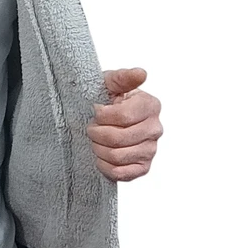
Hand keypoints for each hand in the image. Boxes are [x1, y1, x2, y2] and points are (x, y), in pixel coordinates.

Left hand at [86, 67, 162, 181]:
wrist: (100, 119)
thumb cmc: (105, 100)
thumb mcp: (109, 83)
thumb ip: (123, 78)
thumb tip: (141, 73)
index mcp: (150, 105)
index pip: (123, 116)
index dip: (102, 116)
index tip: (95, 111)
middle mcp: (155, 128)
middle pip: (118, 138)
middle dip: (96, 133)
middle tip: (91, 127)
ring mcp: (151, 150)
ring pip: (117, 156)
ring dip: (98, 148)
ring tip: (96, 140)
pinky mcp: (142, 167)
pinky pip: (120, 173)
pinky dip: (104, 165)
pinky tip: (101, 155)